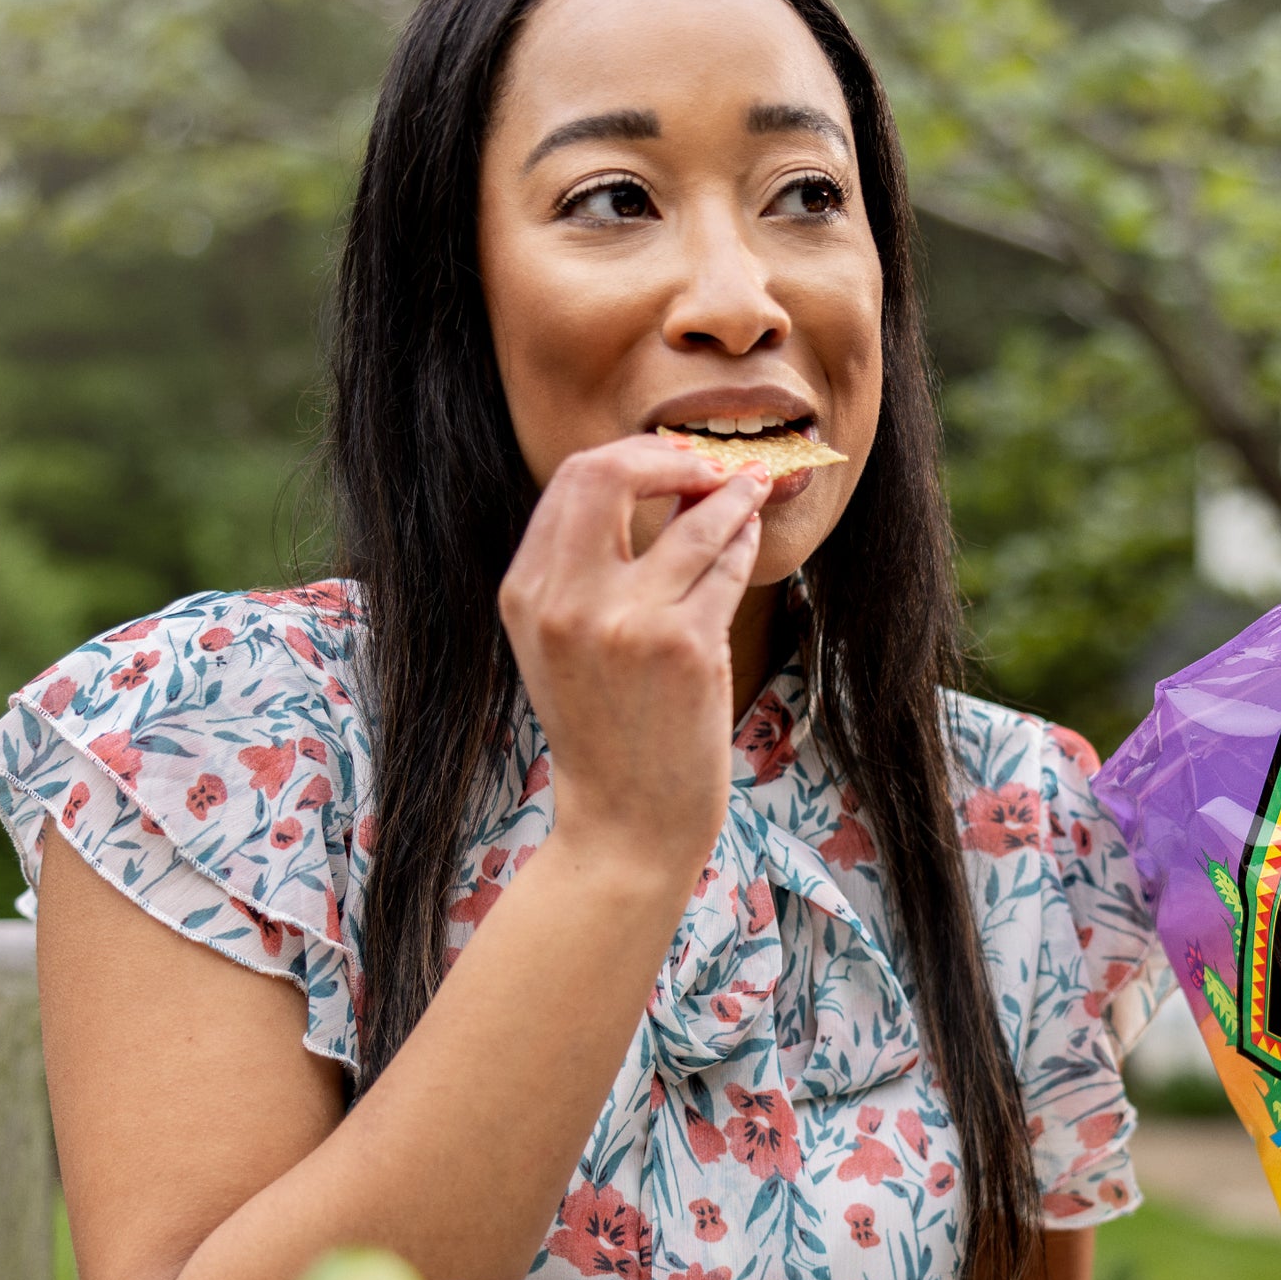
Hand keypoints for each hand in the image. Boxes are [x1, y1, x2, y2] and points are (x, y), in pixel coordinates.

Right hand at [499, 433, 770, 878]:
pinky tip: (752, 535)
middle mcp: (565, 601)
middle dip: (672, 455)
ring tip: (754, 489)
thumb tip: (648, 482)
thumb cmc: (606, 734)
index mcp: (526, 594)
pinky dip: (744, 541)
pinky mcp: (684, 648)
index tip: (671, 460)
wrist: (625, 824)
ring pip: (692, 519)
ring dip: (733, 495)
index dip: (632, 456)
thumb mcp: (563, 646)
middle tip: (711, 463)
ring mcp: (625, 623)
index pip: (572, 481)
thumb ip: (582, 571)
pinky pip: (725, 567)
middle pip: (611, 471)